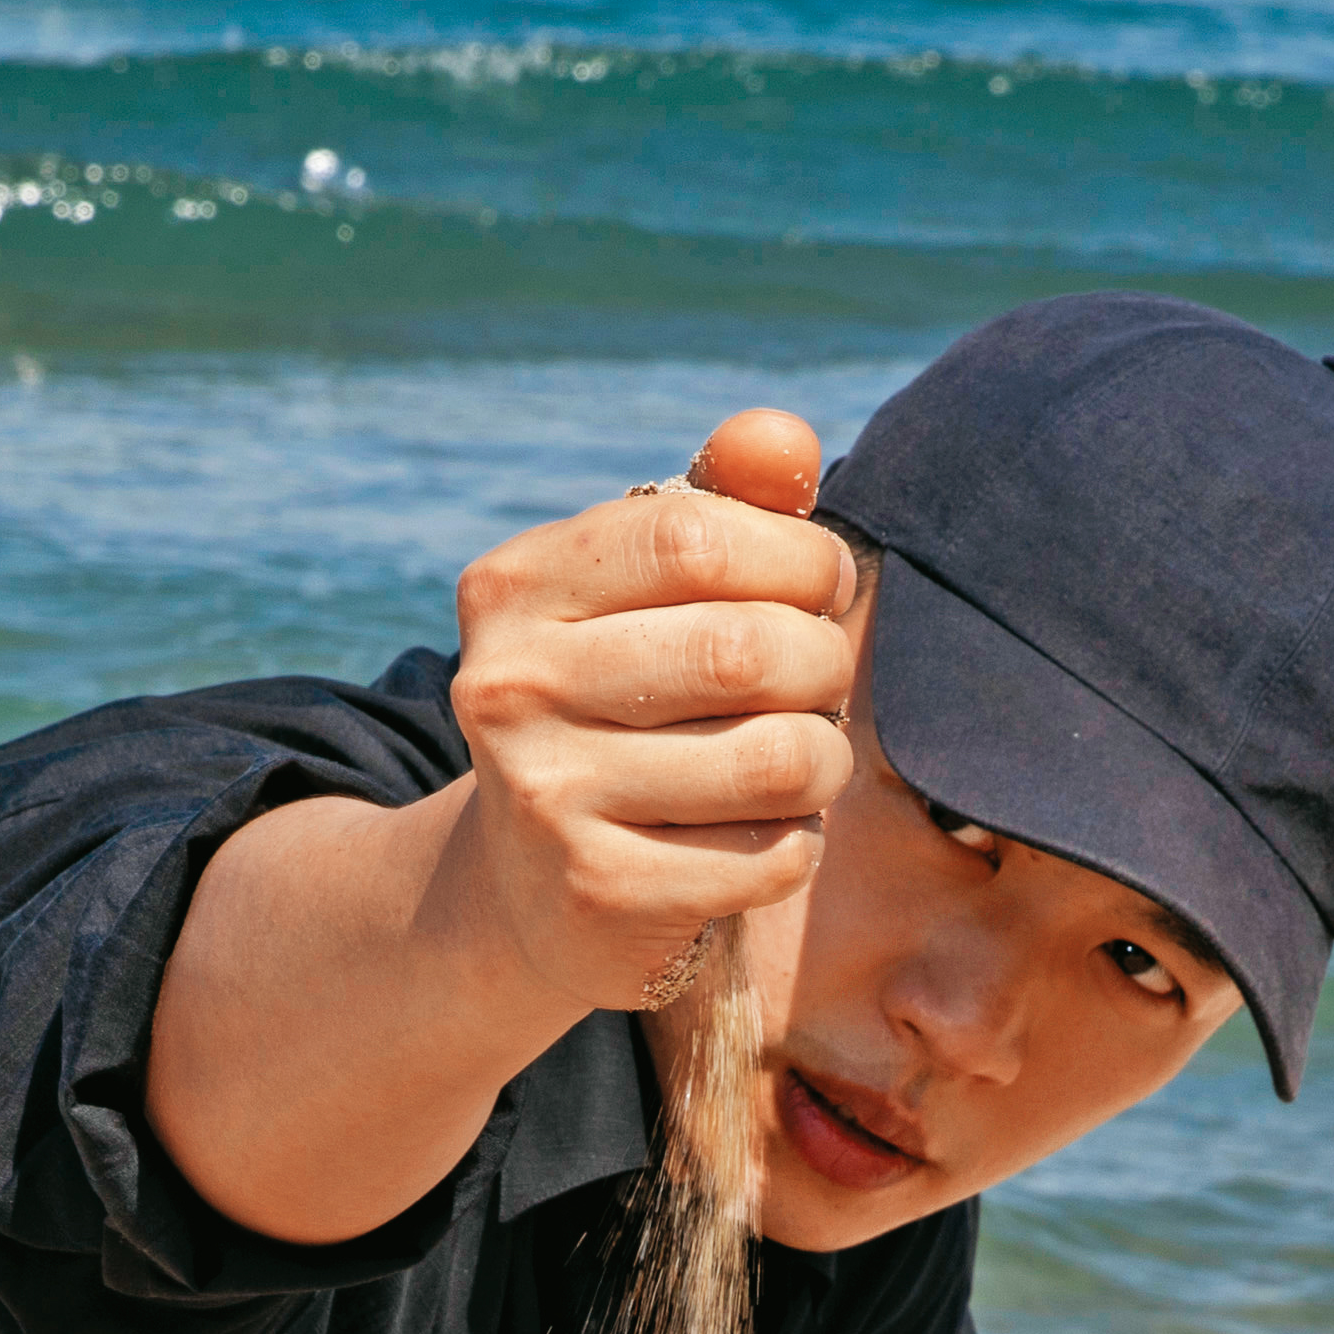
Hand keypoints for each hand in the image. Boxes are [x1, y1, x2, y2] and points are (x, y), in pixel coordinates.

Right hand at [156, 406, 852, 1246]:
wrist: (532, 889)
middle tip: (822, 684)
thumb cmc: (624, 705)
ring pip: (777, 759)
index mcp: (514, 588)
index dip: (799, 557)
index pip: (697, 535)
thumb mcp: (650, 596)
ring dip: (825, 760)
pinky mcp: (598, 894)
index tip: (823, 585)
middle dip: (825, 664)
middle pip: (746, 650)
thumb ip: (724, 504)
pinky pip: (770, 855)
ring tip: (802, 761)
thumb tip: (784, 439)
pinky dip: (797, 843)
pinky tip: (760, 836)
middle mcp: (508, 686)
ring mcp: (544, 796)